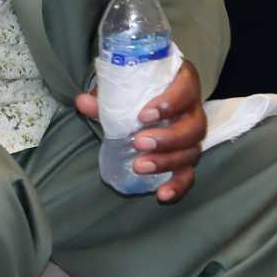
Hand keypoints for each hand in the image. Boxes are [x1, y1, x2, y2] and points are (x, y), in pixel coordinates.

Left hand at [75, 58, 207, 203]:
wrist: (148, 95)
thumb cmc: (139, 87)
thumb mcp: (124, 85)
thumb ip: (106, 94)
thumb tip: (83, 102)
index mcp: (183, 83)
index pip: (185, 90)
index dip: (169, 103)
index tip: (143, 115)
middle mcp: (193, 109)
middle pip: (193, 127)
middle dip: (167, 138)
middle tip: (139, 143)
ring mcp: (192, 135)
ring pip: (192, 151)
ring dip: (166, 161)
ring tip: (139, 166)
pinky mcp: (187, 156)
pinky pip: (188, 173)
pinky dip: (177, 185)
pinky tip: (162, 194)